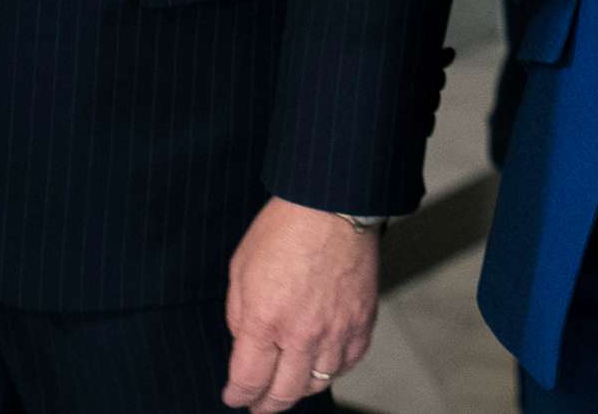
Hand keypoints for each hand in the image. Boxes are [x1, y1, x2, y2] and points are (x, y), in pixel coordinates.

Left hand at [223, 199, 378, 409]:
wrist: (334, 203)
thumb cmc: (284, 228)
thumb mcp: (240, 269)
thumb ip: (240, 314)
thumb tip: (246, 344)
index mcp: (265, 320)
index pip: (248, 381)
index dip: (237, 396)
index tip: (234, 397)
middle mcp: (302, 333)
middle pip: (284, 394)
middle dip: (266, 405)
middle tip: (258, 405)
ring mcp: (337, 330)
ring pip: (318, 383)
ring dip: (299, 388)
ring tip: (289, 384)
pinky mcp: (363, 321)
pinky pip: (348, 362)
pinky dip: (333, 369)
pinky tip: (322, 363)